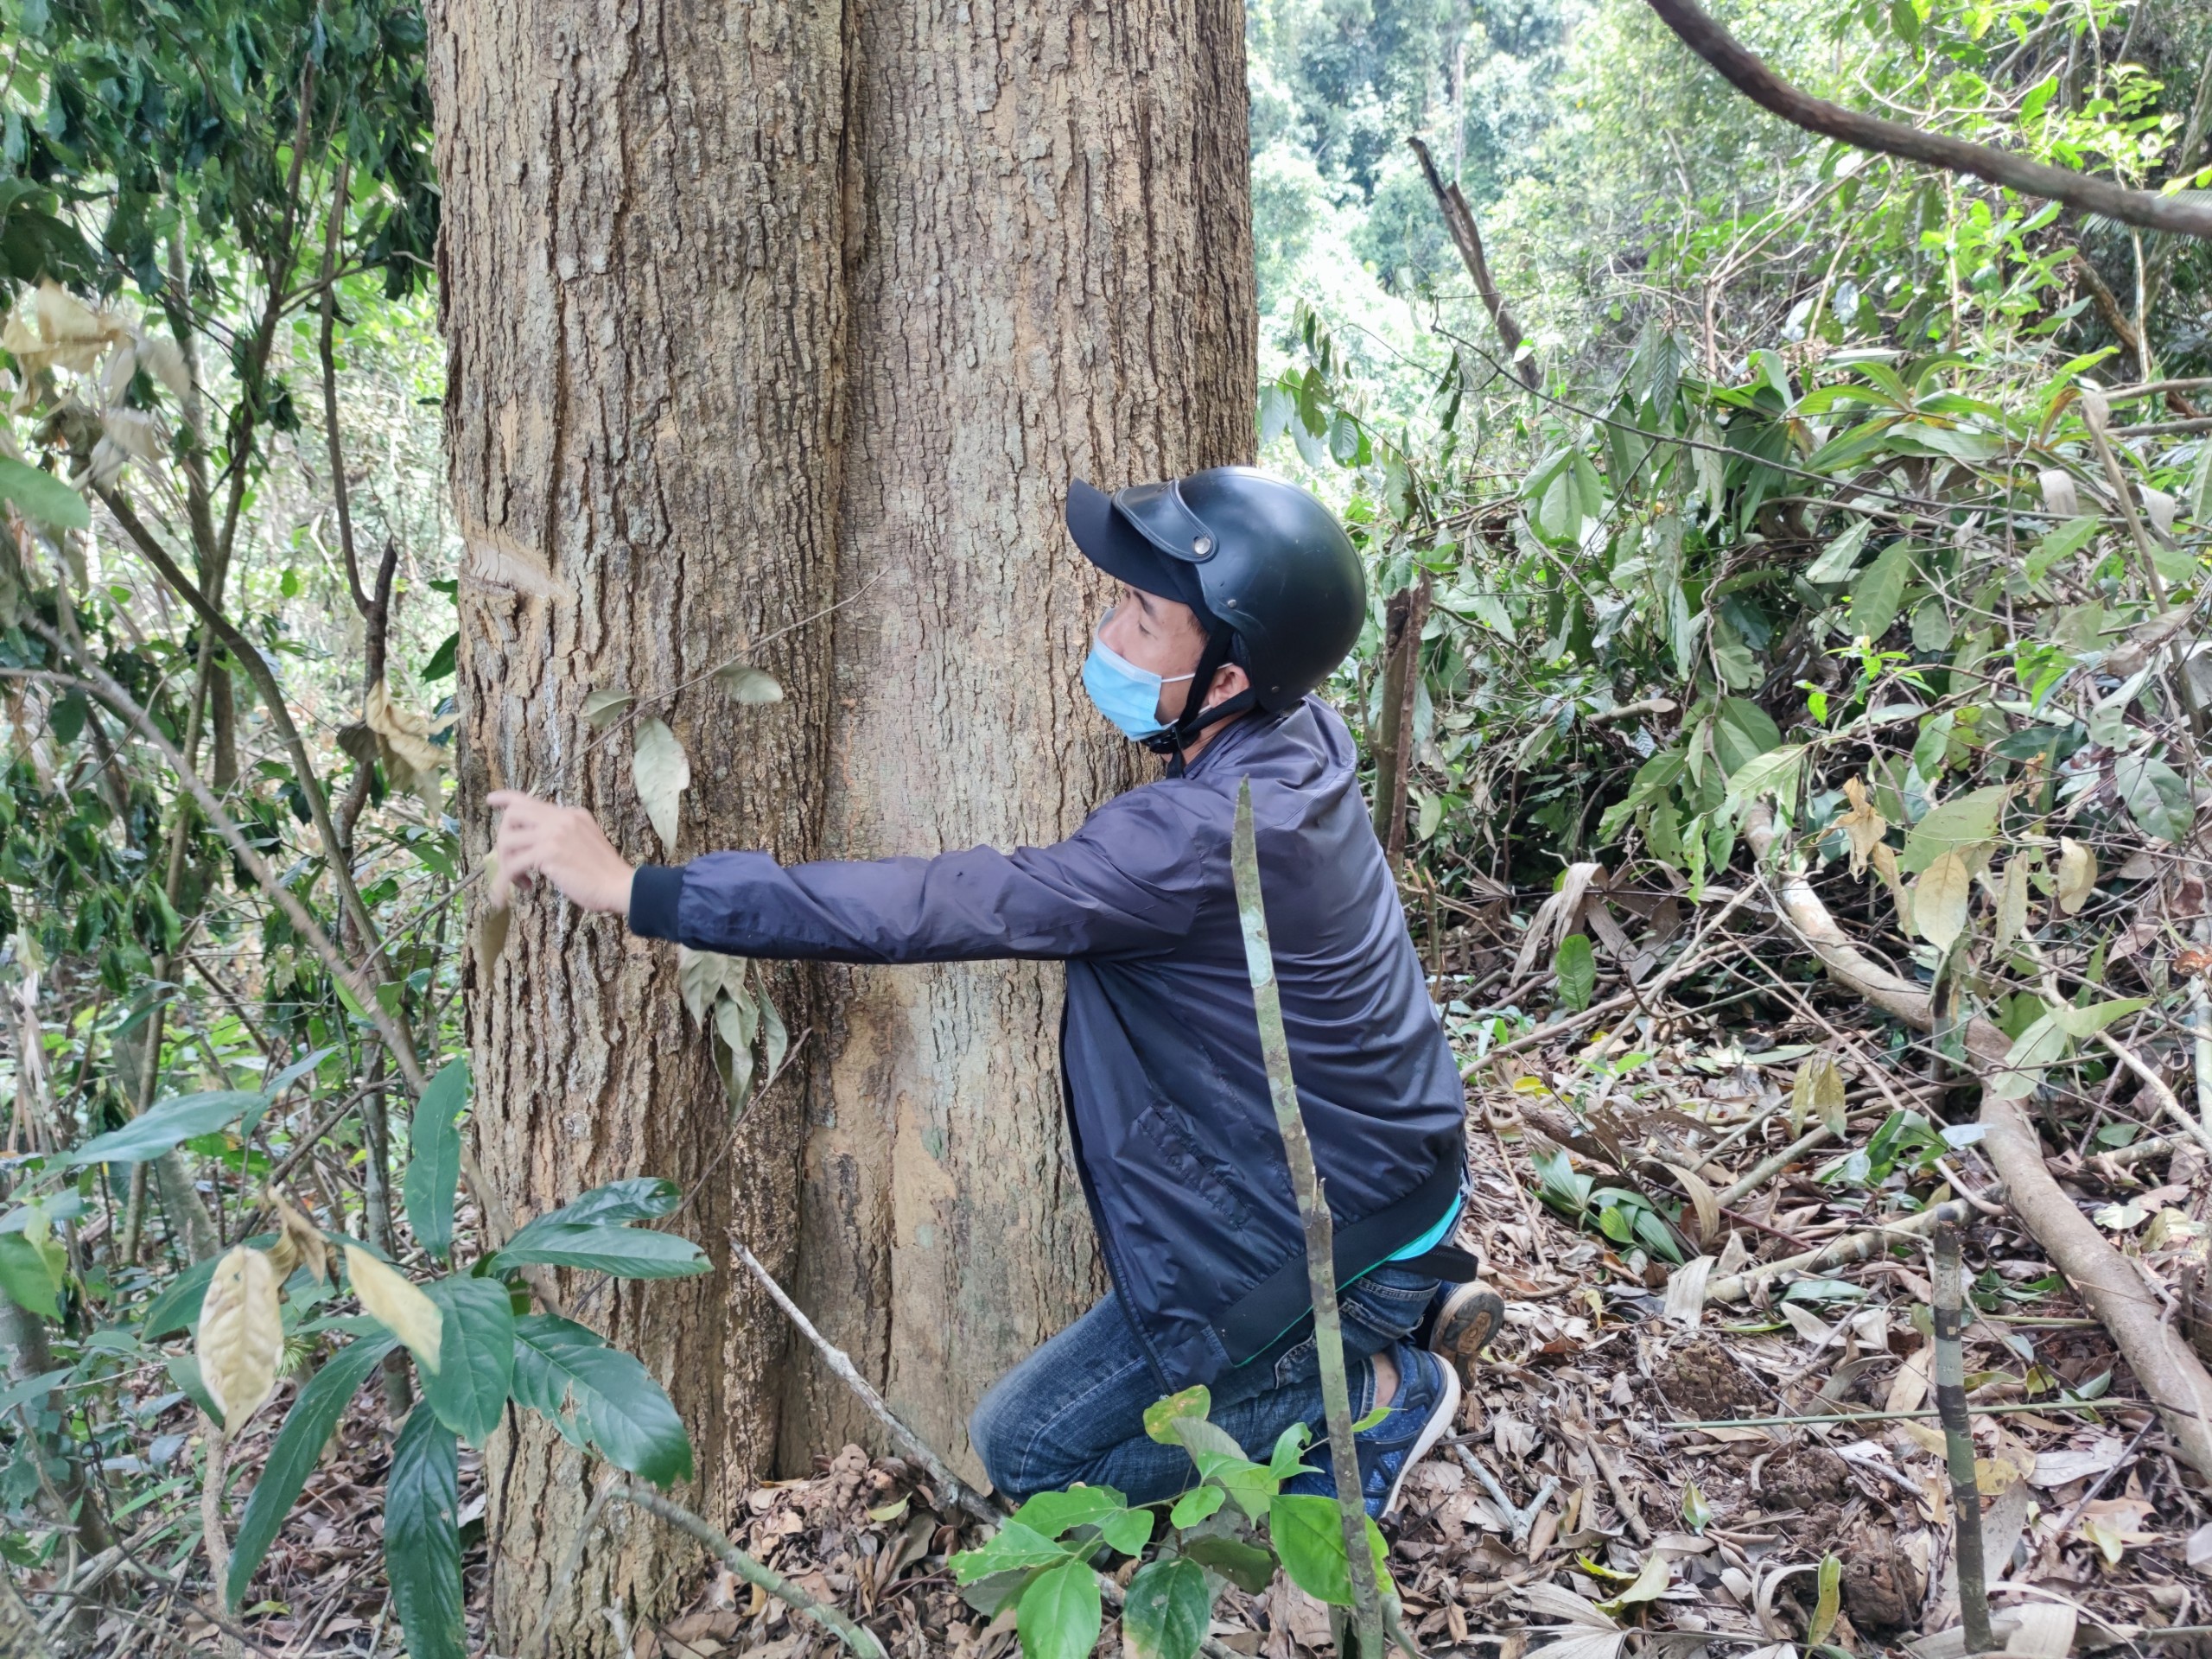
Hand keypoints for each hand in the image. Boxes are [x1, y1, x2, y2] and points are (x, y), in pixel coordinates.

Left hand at [488, 791, 636, 914]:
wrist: (621, 886)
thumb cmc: (606, 874)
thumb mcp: (587, 843)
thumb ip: (565, 836)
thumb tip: (538, 847)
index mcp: (571, 814)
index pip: (531, 799)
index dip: (507, 798)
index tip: (491, 799)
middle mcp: (561, 819)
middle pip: (513, 815)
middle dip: (503, 840)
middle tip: (510, 863)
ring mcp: (554, 834)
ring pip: (508, 841)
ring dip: (505, 864)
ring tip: (520, 882)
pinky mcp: (548, 853)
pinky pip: (511, 866)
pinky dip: (502, 883)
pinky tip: (504, 897)